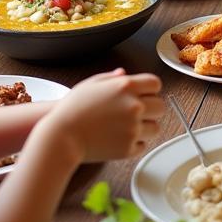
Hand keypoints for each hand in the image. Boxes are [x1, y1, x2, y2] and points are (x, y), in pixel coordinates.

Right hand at [38, 69, 162, 162]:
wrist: (60, 137)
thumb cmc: (71, 110)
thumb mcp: (90, 85)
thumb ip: (111, 78)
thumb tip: (123, 74)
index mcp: (126, 86)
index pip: (155, 84)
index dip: (150, 90)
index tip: (144, 96)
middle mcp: (134, 105)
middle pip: (160, 106)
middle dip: (151, 109)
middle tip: (137, 114)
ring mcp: (132, 127)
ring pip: (155, 128)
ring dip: (145, 128)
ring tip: (126, 128)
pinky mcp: (128, 147)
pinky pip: (143, 145)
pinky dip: (134, 144)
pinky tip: (120, 139)